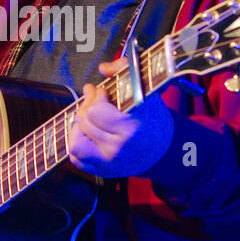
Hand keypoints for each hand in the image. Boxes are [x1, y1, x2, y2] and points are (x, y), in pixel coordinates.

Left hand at [67, 57, 174, 178]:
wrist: (164, 150)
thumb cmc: (153, 120)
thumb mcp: (146, 92)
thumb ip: (124, 71)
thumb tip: (103, 68)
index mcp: (131, 127)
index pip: (95, 111)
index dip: (96, 97)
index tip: (103, 92)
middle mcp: (119, 147)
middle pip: (84, 122)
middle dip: (86, 105)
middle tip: (93, 99)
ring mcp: (110, 162)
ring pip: (75, 142)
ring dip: (79, 127)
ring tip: (89, 119)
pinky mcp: (103, 172)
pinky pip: (77, 159)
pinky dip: (79, 145)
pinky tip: (88, 135)